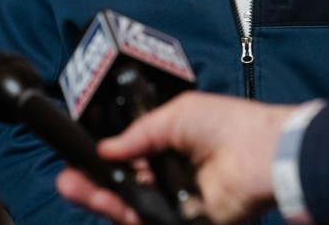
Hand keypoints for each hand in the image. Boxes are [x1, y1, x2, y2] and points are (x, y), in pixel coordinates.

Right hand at [55, 92, 297, 224]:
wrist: (260, 152)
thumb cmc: (228, 124)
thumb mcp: (174, 115)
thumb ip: (138, 134)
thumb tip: (106, 148)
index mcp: (169, 150)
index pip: (127, 161)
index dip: (101, 162)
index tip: (78, 159)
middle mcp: (170, 178)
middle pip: (122, 188)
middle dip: (92, 184)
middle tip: (68, 180)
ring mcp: (176, 203)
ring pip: (130, 208)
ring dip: (102, 200)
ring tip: (76, 188)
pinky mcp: (185, 221)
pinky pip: (150, 222)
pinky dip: (129, 216)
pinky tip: (110, 204)